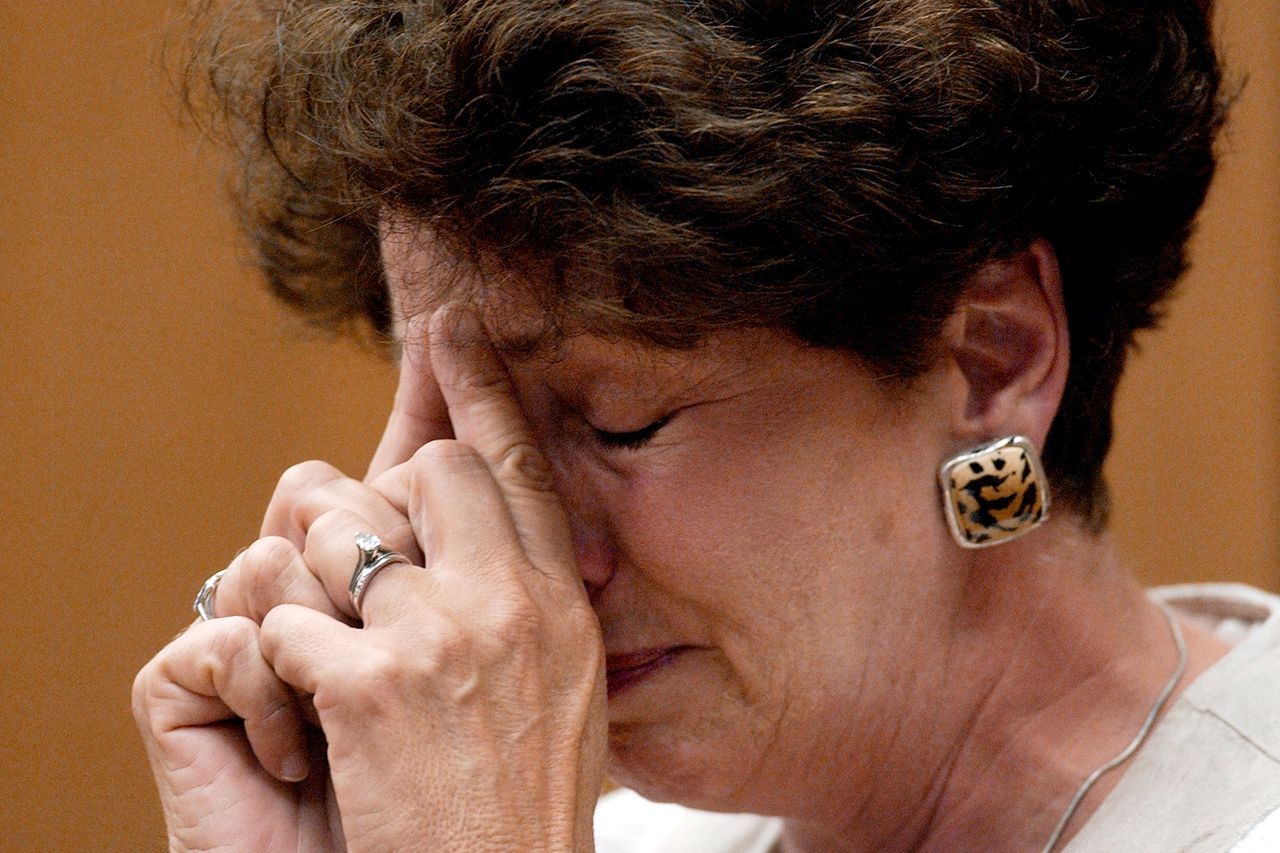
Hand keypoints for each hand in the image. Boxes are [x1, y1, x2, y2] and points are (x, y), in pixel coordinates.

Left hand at [133, 306, 606, 851]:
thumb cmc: (521, 809)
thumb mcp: (562, 693)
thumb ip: (531, 605)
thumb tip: (487, 541)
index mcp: (562, 605)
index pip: (520, 466)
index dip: (482, 389)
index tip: (449, 330)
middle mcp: (511, 604)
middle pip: (427, 471)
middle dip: (378, 502)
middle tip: (357, 558)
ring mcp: (442, 639)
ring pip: (337, 532)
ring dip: (311, 586)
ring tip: (328, 655)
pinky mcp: (371, 689)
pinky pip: (285, 621)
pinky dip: (277, 666)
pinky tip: (306, 719)